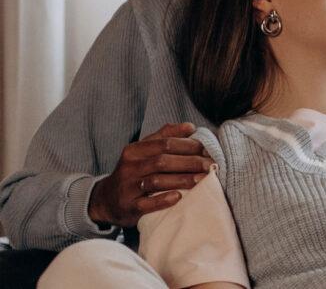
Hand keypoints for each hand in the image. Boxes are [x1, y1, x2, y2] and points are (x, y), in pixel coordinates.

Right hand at [88, 122, 212, 227]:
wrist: (107, 199)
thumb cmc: (134, 171)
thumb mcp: (145, 151)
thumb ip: (166, 136)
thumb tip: (190, 126)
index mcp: (135, 149)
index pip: (166, 143)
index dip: (189, 145)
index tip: (208, 150)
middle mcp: (130, 166)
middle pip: (163, 160)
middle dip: (190, 162)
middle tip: (211, 166)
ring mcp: (127, 186)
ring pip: (157, 180)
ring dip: (182, 180)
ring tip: (202, 180)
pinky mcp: (128, 205)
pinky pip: (146, 203)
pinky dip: (162, 200)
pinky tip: (179, 197)